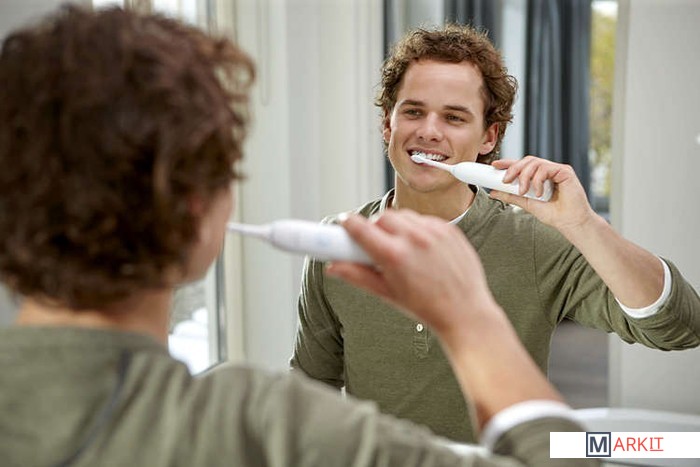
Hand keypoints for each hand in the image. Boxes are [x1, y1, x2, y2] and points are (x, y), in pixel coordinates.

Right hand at [326, 210, 497, 339]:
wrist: (465, 313)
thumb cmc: (426, 308)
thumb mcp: (387, 294)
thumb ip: (357, 276)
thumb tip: (333, 267)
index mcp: (394, 256)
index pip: (360, 227)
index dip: (348, 224)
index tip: (344, 224)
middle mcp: (414, 239)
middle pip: (382, 217)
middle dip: (375, 228)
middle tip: (377, 244)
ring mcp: (434, 232)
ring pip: (404, 216)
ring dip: (397, 226)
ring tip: (402, 248)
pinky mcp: (450, 230)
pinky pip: (425, 220)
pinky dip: (418, 229)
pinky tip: (422, 249)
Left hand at [490, 156, 596, 234]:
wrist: (570, 223)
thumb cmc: (554, 214)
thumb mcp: (527, 204)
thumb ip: (511, 196)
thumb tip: (493, 192)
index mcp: (540, 177)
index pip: (523, 165)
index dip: (508, 163)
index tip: (494, 165)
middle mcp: (548, 171)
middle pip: (527, 160)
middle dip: (514, 169)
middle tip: (505, 181)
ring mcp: (557, 170)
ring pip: (535, 163)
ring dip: (525, 177)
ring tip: (524, 192)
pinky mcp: (565, 171)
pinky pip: (546, 168)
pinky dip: (538, 180)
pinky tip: (539, 193)